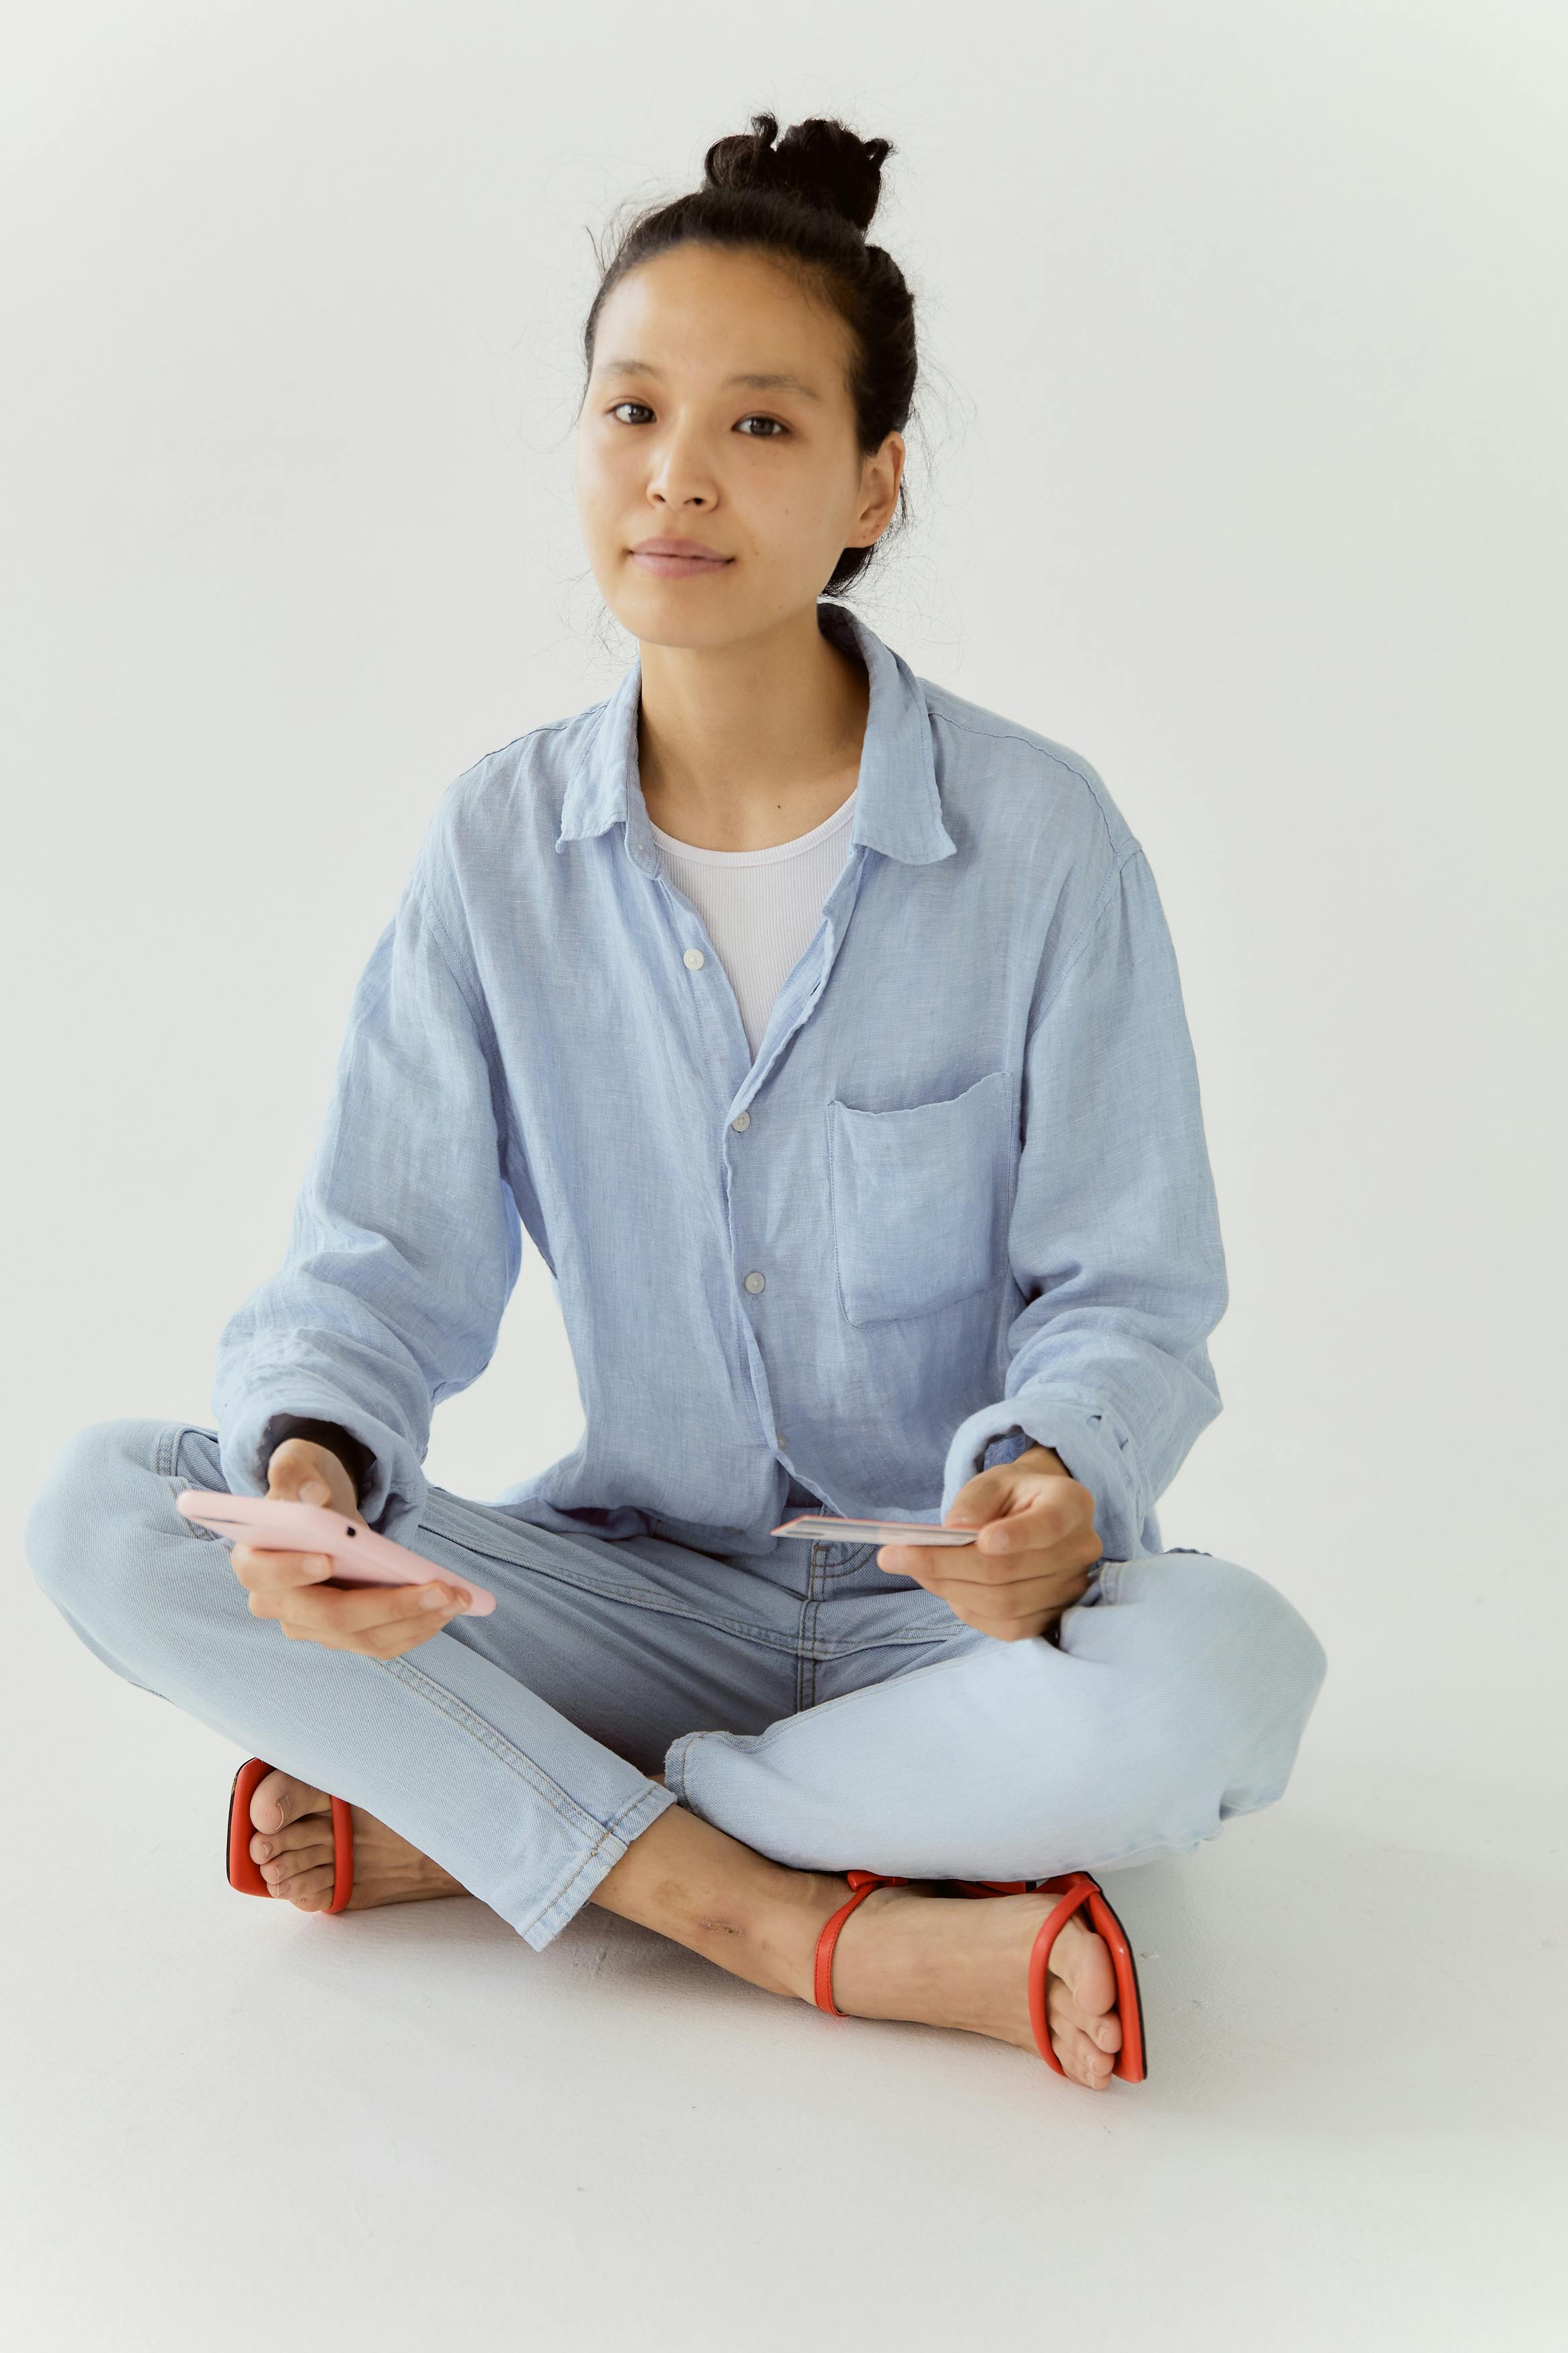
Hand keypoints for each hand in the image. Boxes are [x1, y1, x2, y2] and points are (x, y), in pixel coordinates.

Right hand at [227, 1436, 470, 1658]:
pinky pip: (380, 1642)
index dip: (291, 1571)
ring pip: (363, 1638)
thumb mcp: (297, 1464)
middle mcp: (277, 1603)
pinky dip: (416, 1628)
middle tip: (440, 1590)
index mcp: (254, 1561)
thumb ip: (293, 1473)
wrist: (323, 1505)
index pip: (263, 1575)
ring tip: (456, 1597)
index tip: (326, 1560)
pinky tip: (448, 1606)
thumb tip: (311, 1493)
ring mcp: (310, 1625)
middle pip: (330, 1617)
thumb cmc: (308, 1484)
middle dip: (389, 1606)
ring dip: (415, 1620)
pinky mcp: (342, 1634)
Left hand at [875, 1445, 1102, 1641]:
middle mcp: (1082, 1549)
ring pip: (1004, 1603)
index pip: (1051, 1523)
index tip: (981, 1539)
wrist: (1032, 1515)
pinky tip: (946, 1589)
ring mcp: (1072, 1589)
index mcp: (1072, 1503)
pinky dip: (968, 1609)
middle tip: (894, 1556)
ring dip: (949, 1588)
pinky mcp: (1053, 1618)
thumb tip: (954, 1530)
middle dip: (947, 1565)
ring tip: (914, 1569)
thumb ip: (974, 1500)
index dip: (1018, 1535)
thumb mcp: (991, 1481)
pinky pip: (1007, 1626)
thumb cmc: (1010, 1496)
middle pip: (1011, 1570)